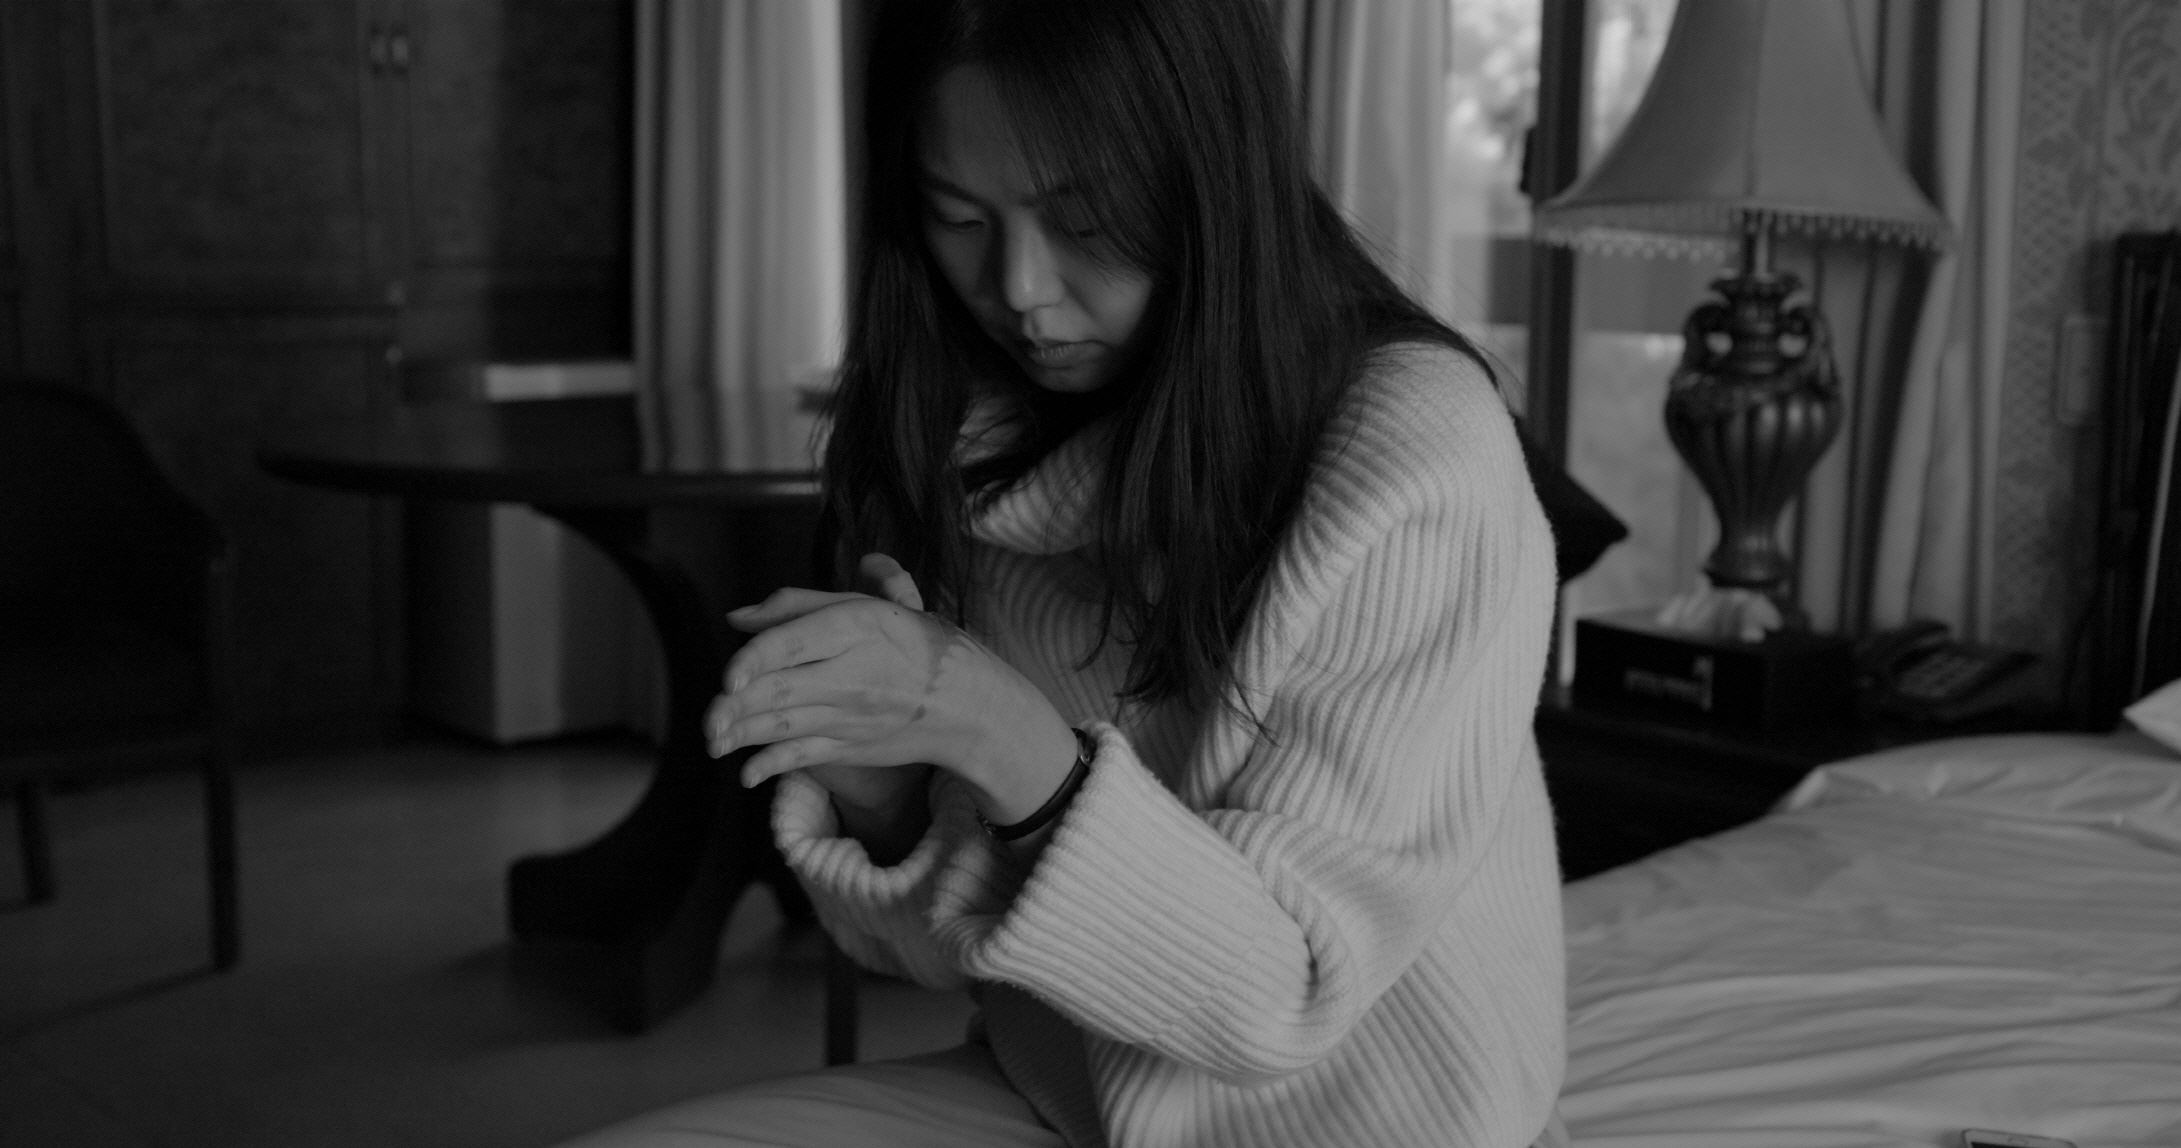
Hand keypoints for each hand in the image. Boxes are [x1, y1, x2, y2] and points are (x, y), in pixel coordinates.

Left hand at [708, 555, 928, 819]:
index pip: (795, 642)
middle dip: (736, 708)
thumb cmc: (911, 642)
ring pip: (784, 726)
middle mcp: (852, 673)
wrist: (966, 701)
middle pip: (782, 690)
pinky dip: (772, 767)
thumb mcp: (868, 606)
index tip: (729, 677)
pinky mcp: (849, 746)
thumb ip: (798, 604)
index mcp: (855, 628)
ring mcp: (849, 716)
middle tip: (709, 719)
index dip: (757, 660)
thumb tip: (739, 617)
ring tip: (713, 740)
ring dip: (742, 736)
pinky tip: (746, 774)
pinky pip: (803, 757)